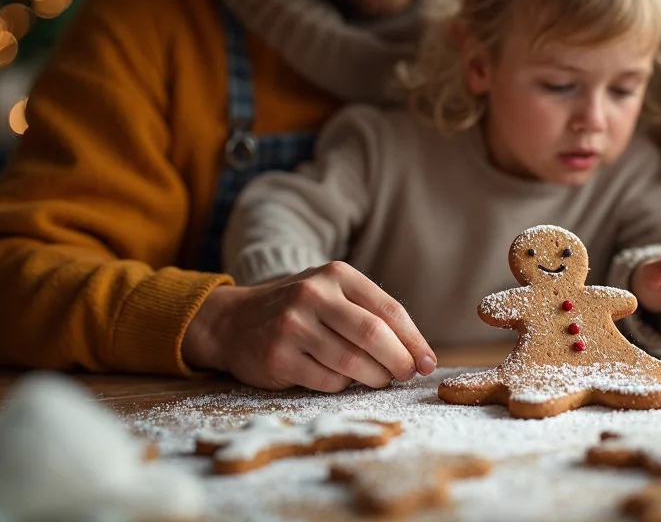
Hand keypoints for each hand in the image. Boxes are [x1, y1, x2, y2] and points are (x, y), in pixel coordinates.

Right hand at [182, 262, 436, 391]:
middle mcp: (313, 294)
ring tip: (378, 379)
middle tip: (407, 375)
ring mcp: (292, 325)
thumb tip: (418, 353)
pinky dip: (342, 384)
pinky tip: (340, 377)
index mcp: (336, 275)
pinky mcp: (278, 356)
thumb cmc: (298, 310)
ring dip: (374, 377)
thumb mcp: (332, 294)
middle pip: (374, 335)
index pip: (389, 310)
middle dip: (400, 361)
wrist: (232, 321)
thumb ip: (371, 314)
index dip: (414, 340)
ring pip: (352, 362)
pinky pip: (327, 381)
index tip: (428, 363)